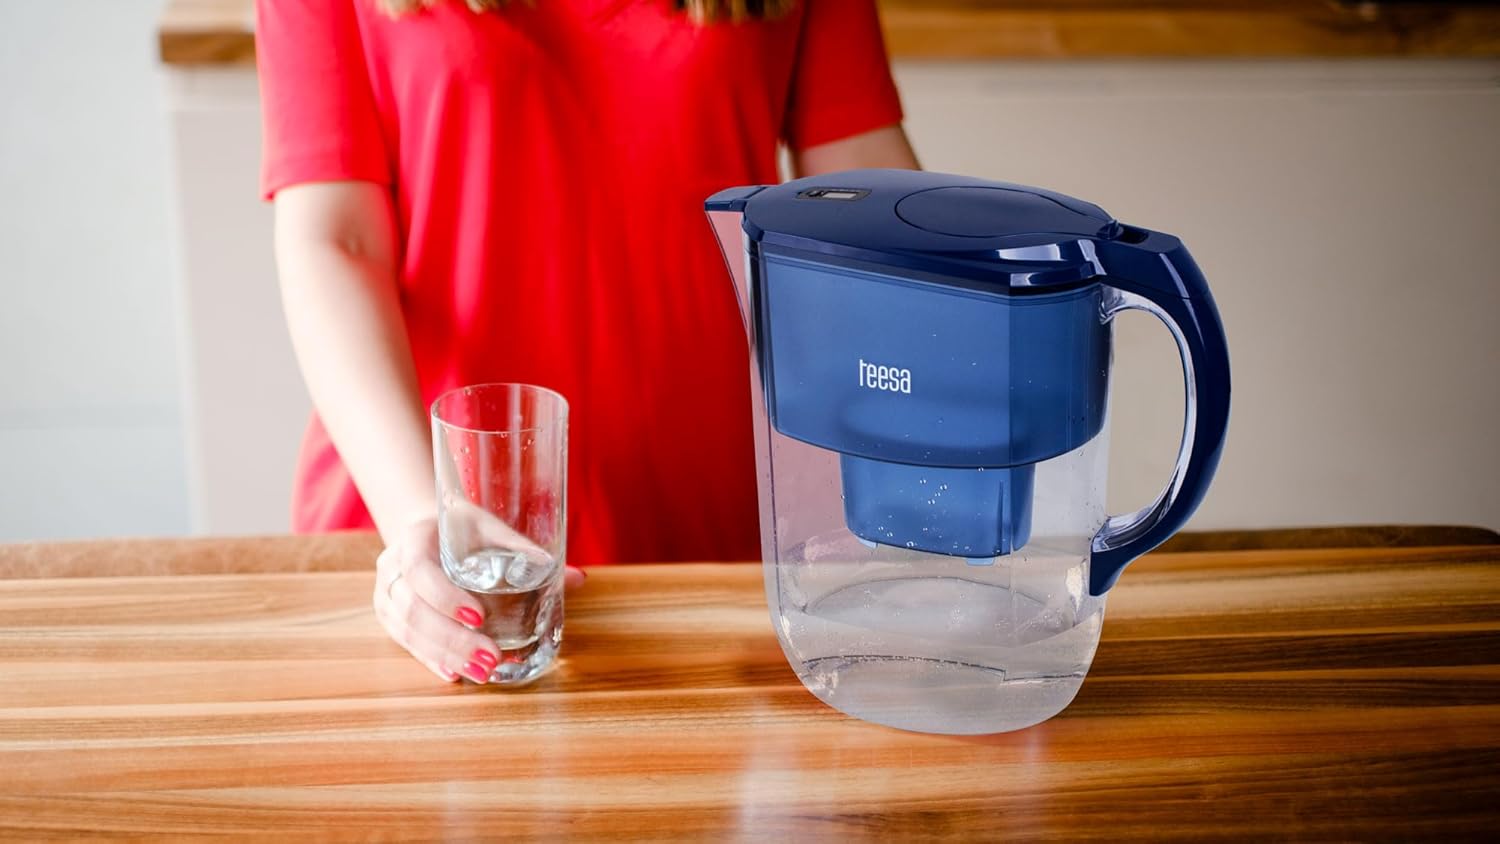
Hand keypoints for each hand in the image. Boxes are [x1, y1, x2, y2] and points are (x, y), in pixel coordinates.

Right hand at [373, 513, 584, 683]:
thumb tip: (578, 578)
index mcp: (414, 539)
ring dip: (445, 655)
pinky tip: (455, 674)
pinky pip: (405, 643)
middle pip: (413, 610)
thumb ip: (525, 550)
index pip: (420, 572)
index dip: (446, 597)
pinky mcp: (389, 616)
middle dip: (453, 639)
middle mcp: (392, 568)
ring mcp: (385, 594)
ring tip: (482, 671)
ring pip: (408, 632)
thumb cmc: (462, 527)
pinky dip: (431, 660)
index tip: (479, 616)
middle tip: (490, 657)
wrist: (423, 529)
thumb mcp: (489, 527)